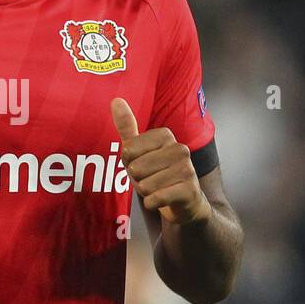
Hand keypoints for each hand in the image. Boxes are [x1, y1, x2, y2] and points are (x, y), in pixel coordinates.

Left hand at [111, 97, 211, 225]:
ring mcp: (187, 170)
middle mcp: (179, 149)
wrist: (186, 200)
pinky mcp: (189, 190)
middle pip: (136, 169)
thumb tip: (116, 100)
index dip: (129, 162)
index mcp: (166, 135)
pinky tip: (161, 200)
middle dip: (138, 179)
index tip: (143, 164)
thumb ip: (128, 127)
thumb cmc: (158, 173)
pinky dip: (152, 203)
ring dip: (147, 192)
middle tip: (152, 179)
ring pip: (144, 186)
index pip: (128, 150)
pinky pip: (155, 199)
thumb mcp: (140, 150)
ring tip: (159, 188)